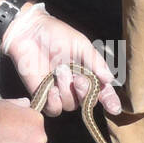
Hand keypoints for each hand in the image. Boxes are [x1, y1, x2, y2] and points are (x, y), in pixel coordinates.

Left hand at [1, 3, 122, 116]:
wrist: (30, 32)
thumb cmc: (56, 34)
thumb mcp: (81, 44)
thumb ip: (95, 62)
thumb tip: (109, 80)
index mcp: (87, 73)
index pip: (101, 92)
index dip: (109, 101)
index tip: (114, 108)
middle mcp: (74, 86)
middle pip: (87, 103)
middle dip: (85, 93)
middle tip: (78, 79)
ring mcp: (59, 92)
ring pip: (70, 105)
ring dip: (67, 91)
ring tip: (58, 71)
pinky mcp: (42, 95)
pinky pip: (53, 110)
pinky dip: (54, 102)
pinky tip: (51, 89)